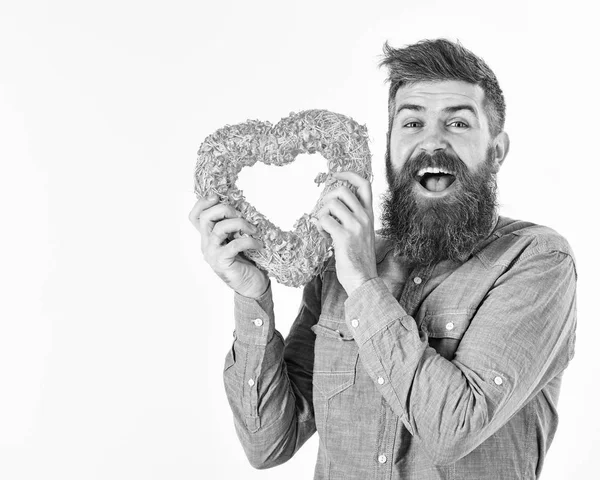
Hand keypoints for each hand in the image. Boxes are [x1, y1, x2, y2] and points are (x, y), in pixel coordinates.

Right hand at [189, 196, 268, 298]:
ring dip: (239, 224)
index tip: (217, 196)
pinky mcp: (222, 263)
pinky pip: (233, 245)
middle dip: (224, 209)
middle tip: (242, 215)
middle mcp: (206, 244)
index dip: (202, 203)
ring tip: (253, 230)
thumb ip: (234, 225)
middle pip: (205, 217)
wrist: (252, 286)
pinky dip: (248, 241)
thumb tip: (241, 206)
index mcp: (208, 236)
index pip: (195, 216)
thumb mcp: (238, 238)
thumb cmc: (247, 261)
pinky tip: (258, 244)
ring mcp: (213, 254)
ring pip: (219, 229)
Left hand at [314, 172, 376, 295]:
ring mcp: (355, 226)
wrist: (364, 280)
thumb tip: (330, 206)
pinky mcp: (344, 237)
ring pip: (330, 204)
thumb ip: (350, 218)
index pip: (364, 184)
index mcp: (369, 214)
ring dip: (321, 215)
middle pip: (342, 190)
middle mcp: (364, 217)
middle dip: (327, 197)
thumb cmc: (359, 259)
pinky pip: (324, 221)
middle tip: (325, 211)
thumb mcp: (360, 233)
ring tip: (324, 228)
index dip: (348, 174)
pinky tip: (324, 237)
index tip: (335, 175)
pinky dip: (319, 227)